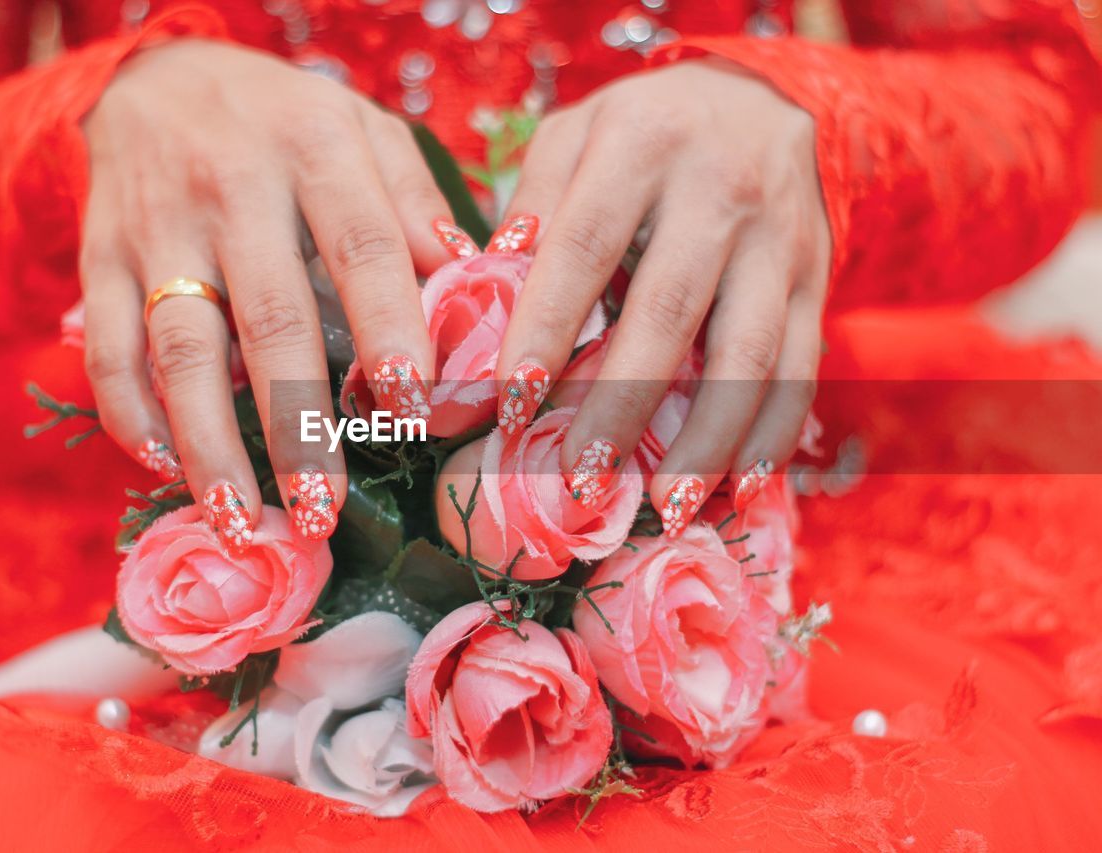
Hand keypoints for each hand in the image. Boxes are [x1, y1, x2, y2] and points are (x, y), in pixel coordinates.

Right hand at [79, 39, 453, 547]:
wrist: (154, 78)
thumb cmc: (285, 123)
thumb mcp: (362, 130)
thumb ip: (414, 203)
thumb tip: (473, 288)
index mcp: (315, 150)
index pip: (361, 244)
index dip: (390, 326)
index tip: (417, 406)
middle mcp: (233, 188)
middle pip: (270, 316)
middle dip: (298, 422)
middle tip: (324, 511)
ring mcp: (158, 228)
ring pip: (182, 347)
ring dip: (210, 442)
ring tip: (242, 520)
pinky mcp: (101, 259)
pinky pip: (109, 346)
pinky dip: (130, 412)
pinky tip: (162, 466)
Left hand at [495, 60, 830, 533]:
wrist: (762, 99)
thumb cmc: (642, 132)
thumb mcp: (575, 135)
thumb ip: (532, 207)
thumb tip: (485, 297)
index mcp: (641, 144)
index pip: (583, 246)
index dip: (545, 330)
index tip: (509, 406)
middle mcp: (719, 188)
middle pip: (669, 311)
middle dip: (623, 406)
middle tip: (583, 481)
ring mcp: (779, 238)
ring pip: (750, 352)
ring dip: (709, 439)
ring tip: (669, 506)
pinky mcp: (817, 277)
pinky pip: (802, 367)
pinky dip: (772, 434)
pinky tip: (739, 487)